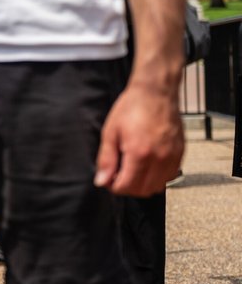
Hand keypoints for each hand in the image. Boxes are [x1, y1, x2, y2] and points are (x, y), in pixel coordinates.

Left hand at [95, 82, 183, 196]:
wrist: (156, 92)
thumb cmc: (131, 108)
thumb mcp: (110, 132)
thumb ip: (106, 159)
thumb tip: (102, 181)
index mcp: (139, 154)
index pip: (126, 186)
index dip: (113, 186)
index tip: (107, 178)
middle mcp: (159, 158)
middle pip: (142, 190)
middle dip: (127, 187)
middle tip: (117, 175)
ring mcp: (172, 157)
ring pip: (157, 187)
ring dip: (142, 184)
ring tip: (131, 170)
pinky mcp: (180, 153)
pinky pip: (169, 177)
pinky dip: (156, 178)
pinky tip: (146, 166)